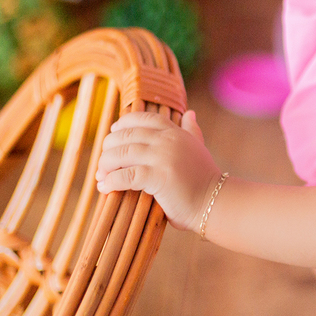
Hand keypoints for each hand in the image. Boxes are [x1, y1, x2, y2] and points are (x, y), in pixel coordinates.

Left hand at [96, 110, 220, 231]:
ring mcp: (163, 157)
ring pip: (121, 154)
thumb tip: (190, 113)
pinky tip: (105, 188)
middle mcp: (168, 140)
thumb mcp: (198, 148)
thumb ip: (191, 130)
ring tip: (101, 176)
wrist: (214, 202)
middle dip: (109, 148)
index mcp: (175, 132)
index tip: (113, 133)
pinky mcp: (158, 177)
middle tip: (103, 163)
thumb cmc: (204, 179)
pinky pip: (125, 176)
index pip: (143, 118)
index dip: (124, 123)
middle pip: (126, 135)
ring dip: (105, 165)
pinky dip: (111, 182)